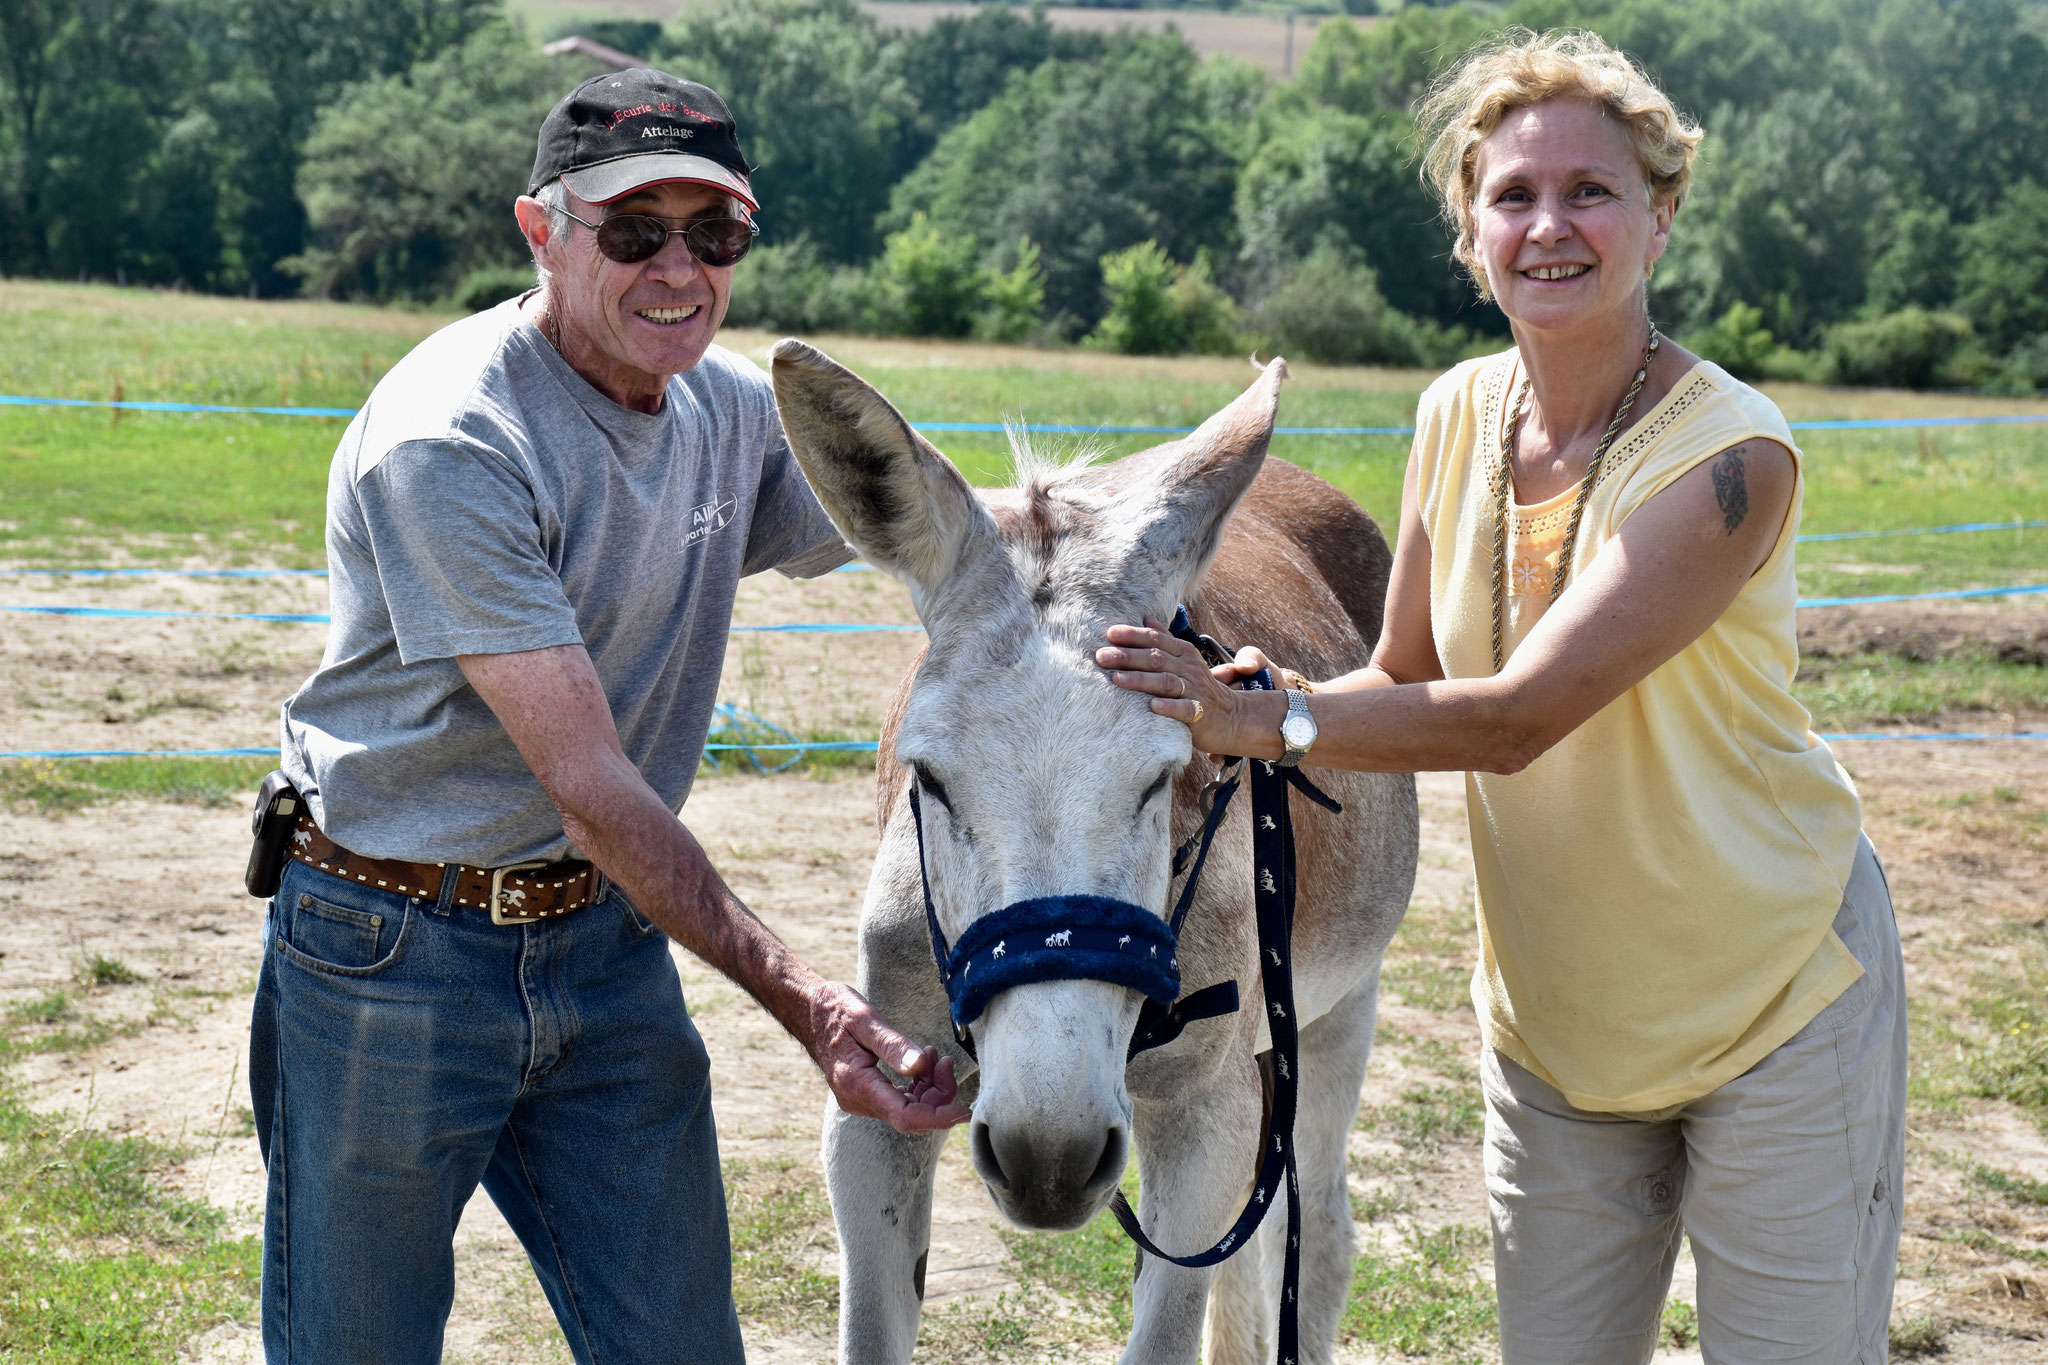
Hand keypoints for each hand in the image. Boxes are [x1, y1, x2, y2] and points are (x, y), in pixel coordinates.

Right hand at [803, 978, 970, 1132]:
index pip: (906, 1117)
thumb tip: (920, 1066)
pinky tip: (925, 1062)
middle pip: (912, 1115)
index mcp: (857, 1084)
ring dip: (930, 1088)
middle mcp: (858, 1100)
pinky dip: (919, 1085)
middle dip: (938, 1094)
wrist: (810, 1011)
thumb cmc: (835, 1010)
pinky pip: (901, 1100)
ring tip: (937, 1055)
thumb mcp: (864, 1019)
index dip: (938, 1117)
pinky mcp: (867, 1094)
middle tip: (946, 1060)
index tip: (965, 1110)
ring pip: (909, 1109)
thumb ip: (892, 1045)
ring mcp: (862, 1100)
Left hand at [1095, 618, 1284, 758]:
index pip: (1156, 639)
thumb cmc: (1199, 688)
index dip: (1133, 635)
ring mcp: (1195, 691)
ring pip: (1166, 682)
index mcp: (1183, 653)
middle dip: (1127, 656)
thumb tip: (1146, 619)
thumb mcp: (1185, 660)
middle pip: (1156, 658)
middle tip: (1101, 656)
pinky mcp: (1200, 714)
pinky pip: (1184, 709)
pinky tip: (1152, 706)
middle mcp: (1188, 668)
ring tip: (1116, 679)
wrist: (1231, 717)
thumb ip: (1165, 640)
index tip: (1109, 633)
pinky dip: (1169, 707)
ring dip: (1140, 679)